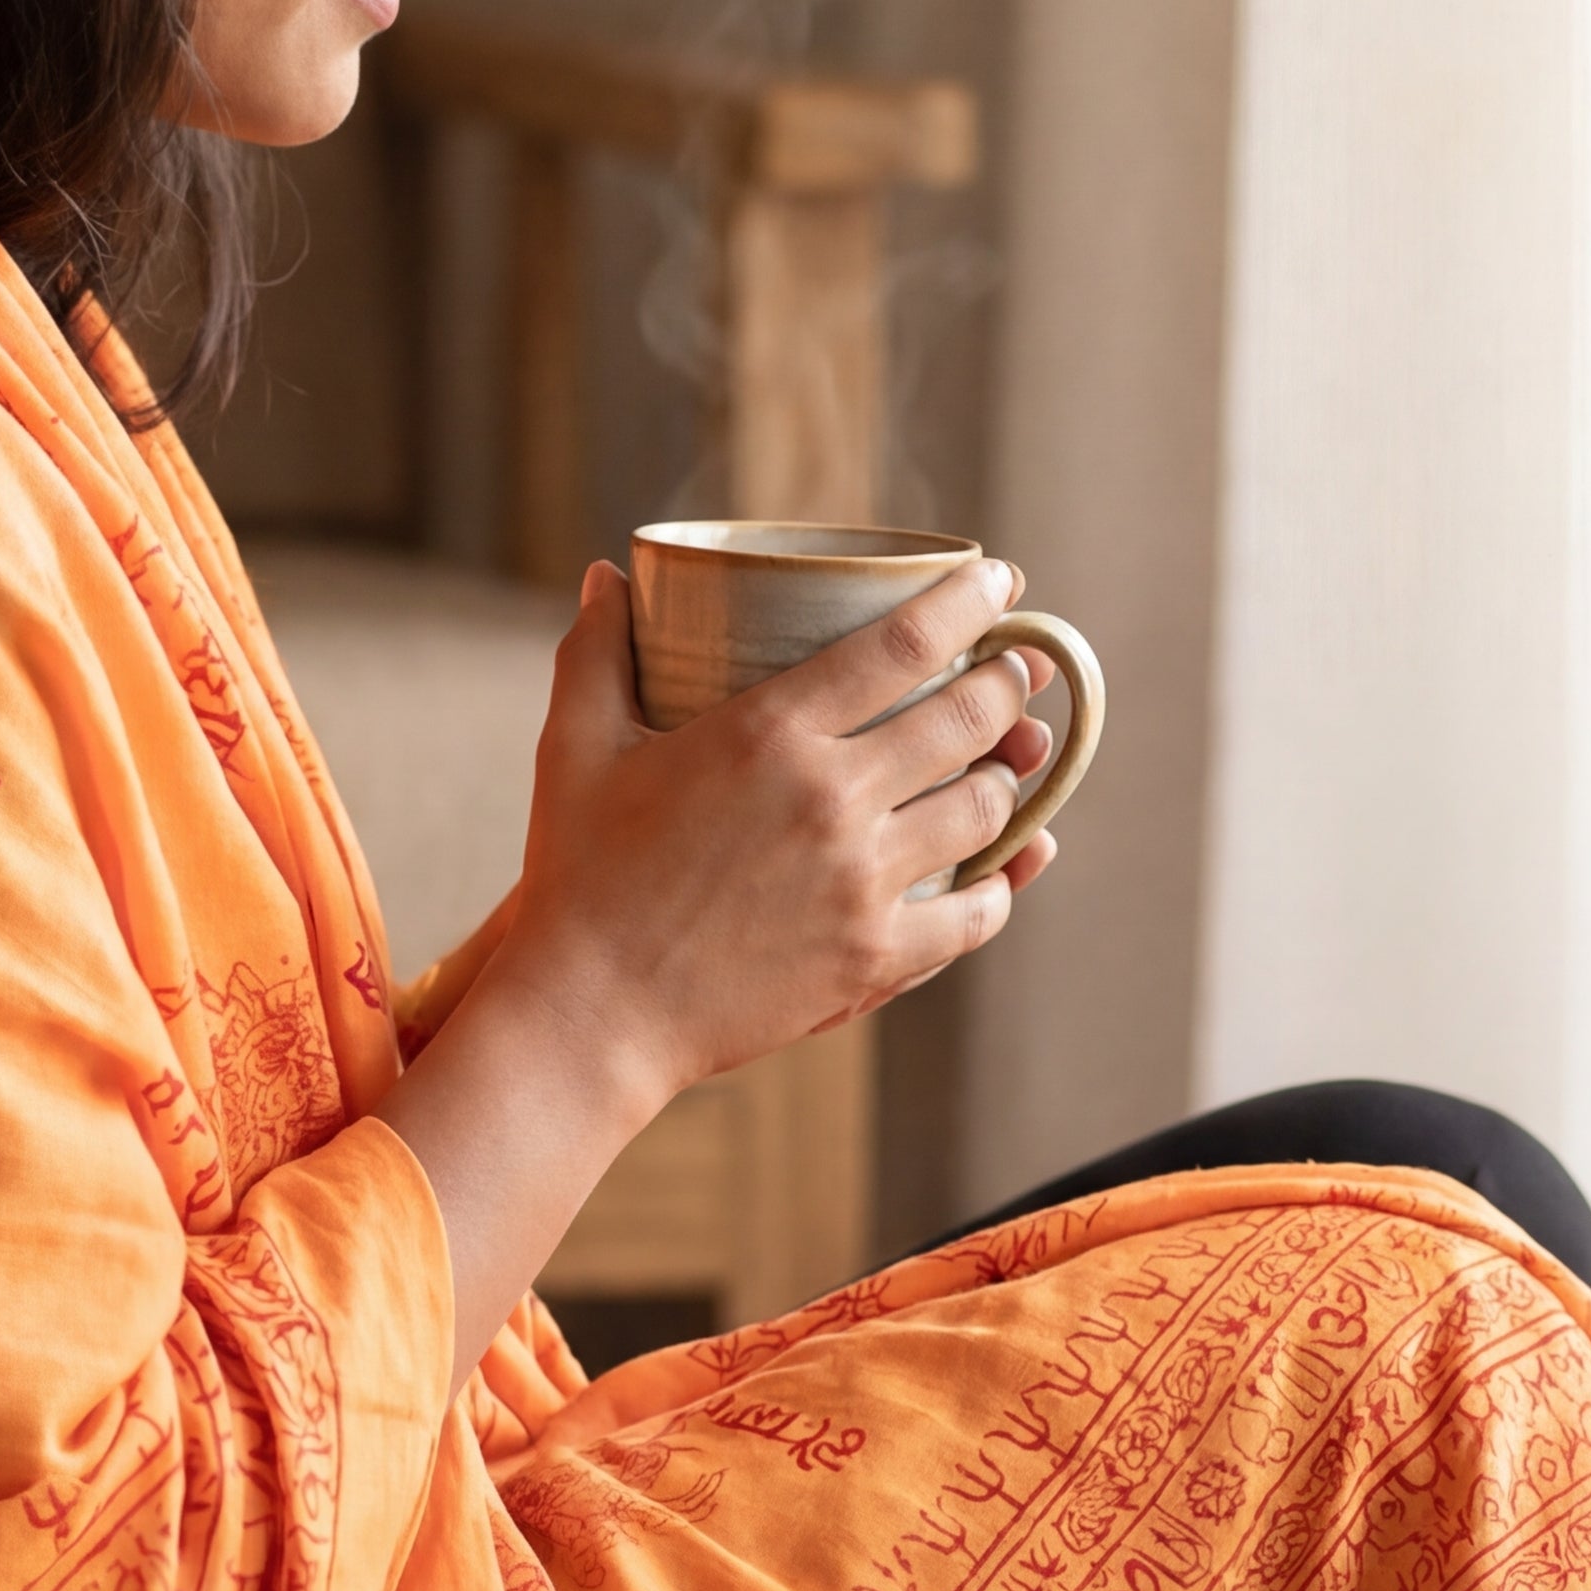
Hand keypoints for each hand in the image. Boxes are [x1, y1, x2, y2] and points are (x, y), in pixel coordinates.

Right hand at [510, 556, 1056, 1118]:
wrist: (588, 1015)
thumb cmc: (578, 877)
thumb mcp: (574, 748)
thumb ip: (596, 652)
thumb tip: (607, 575)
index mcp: (769, 732)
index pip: (905, 641)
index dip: (968, 600)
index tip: (999, 579)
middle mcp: (831, 799)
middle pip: (967, 719)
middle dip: (1007, 684)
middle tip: (1016, 672)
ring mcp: (861, 883)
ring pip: (985, 809)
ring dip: (1007, 777)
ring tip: (1004, 762)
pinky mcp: (873, 957)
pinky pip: (976, 913)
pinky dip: (1000, 884)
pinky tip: (1001, 866)